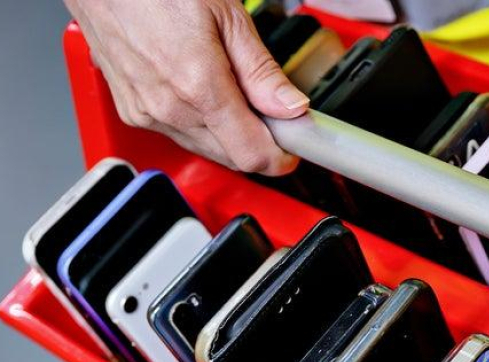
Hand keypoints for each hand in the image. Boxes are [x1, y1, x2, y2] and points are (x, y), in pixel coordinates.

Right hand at [64, 0, 308, 175]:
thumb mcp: (227, 16)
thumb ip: (261, 70)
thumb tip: (291, 108)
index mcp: (198, 86)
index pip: (252, 154)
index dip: (280, 157)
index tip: (294, 146)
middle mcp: (169, 108)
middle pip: (232, 157)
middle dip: (259, 143)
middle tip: (273, 115)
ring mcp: (147, 114)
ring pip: (208, 150)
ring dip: (231, 135)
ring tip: (237, 94)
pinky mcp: (133, 113)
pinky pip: (181, 135)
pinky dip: (203, 126)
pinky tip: (208, 96)